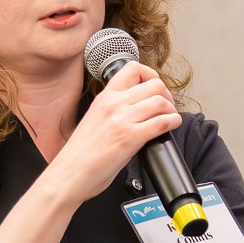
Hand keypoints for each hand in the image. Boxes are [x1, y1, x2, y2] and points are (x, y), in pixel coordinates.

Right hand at [52, 61, 181, 201]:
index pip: (132, 69)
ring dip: (171, 110)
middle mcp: (114, 104)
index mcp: (105, 98)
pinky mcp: (131, 137)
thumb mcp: (94, 120)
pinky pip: (162, 122)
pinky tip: (171, 127)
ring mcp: (123, 120)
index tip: (154, 87)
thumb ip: (113, 111)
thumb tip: (135, 112)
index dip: (150, 75)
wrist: (70, 173)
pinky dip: (173, 122)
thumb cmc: (79, 154)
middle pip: (154, 84)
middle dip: (166, 95)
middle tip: (166, 107)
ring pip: (161, 101)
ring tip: (169, 119)